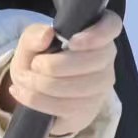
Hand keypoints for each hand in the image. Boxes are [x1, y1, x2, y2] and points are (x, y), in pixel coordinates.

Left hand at [0, 11, 122, 137]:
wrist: (32, 91)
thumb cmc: (38, 58)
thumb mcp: (30, 43)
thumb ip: (34, 35)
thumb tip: (47, 34)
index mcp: (96, 33)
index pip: (111, 26)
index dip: (97, 34)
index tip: (72, 42)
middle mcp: (105, 59)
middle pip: (96, 60)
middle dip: (58, 64)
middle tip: (34, 64)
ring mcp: (101, 87)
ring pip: (82, 86)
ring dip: (46, 84)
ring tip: (25, 80)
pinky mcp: (89, 111)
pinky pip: (69, 107)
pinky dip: (41, 100)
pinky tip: (25, 94)